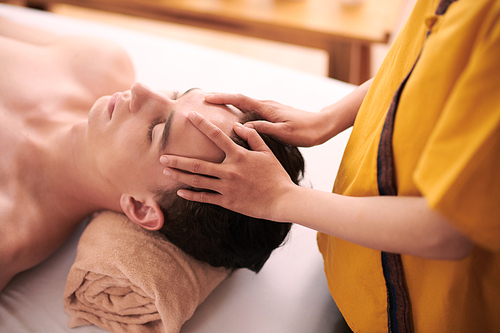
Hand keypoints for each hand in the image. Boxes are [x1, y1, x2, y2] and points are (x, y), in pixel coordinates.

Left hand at [160, 111, 296, 220]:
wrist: (282, 200)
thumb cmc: (276, 175)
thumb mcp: (267, 153)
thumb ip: (252, 137)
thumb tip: (239, 125)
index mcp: (239, 156)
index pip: (217, 136)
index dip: (202, 124)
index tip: (189, 116)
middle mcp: (229, 171)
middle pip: (197, 164)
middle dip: (177, 160)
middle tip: (161, 156)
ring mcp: (226, 187)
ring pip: (197, 181)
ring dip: (180, 176)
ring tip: (166, 171)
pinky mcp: (227, 202)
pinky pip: (205, 198)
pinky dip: (191, 195)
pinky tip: (180, 191)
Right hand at [205, 93, 328, 146]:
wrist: (322, 126)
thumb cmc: (305, 131)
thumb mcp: (285, 133)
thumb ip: (264, 129)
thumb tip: (243, 127)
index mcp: (267, 109)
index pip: (240, 100)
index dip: (223, 98)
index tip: (207, 98)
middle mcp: (266, 106)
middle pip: (239, 99)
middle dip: (221, 98)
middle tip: (203, 100)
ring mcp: (269, 110)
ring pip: (244, 105)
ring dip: (228, 105)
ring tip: (212, 109)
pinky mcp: (272, 115)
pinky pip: (250, 111)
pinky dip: (238, 111)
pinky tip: (233, 120)